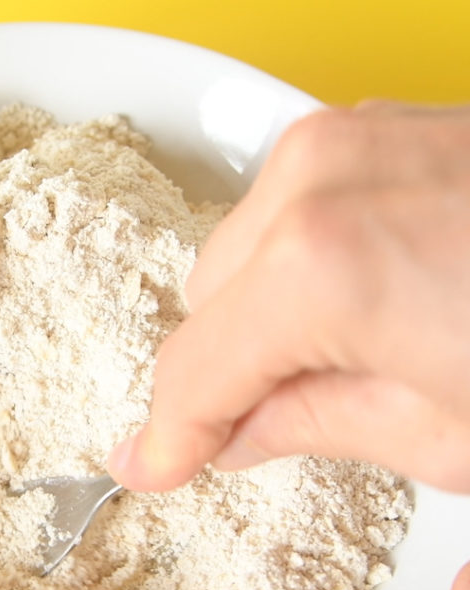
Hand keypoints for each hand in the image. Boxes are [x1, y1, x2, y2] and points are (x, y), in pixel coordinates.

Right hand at [107, 102, 469, 493]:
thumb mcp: (452, 434)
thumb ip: (318, 428)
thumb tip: (245, 431)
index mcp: (317, 268)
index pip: (196, 374)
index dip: (170, 437)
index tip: (149, 466)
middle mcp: (316, 181)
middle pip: (207, 303)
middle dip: (238, 364)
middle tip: (299, 408)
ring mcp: (347, 137)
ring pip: (241, 250)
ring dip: (268, 306)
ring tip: (361, 342)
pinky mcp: (379, 124)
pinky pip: (292, 206)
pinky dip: (304, 255)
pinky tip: (374, 289)